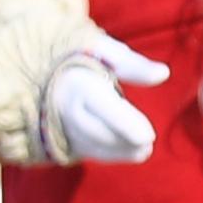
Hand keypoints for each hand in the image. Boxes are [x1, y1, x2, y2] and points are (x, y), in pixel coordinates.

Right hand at [42, 33, 166, 164]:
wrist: (38, 68)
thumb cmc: (80, 55)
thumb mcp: (104, 49)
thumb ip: (133, 63)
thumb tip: (163, 73)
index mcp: (75, 79)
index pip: (98, 102)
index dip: (123, 121)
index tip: (148, 136)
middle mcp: (61, 105)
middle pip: (92, 129)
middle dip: (122, 140)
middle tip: (148, 144)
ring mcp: (55, 124)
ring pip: (86, 145)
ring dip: (117, 151)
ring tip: (144, 151)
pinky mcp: (56, 135)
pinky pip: (82, 150)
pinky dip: (108, 153)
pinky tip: (132, 152)